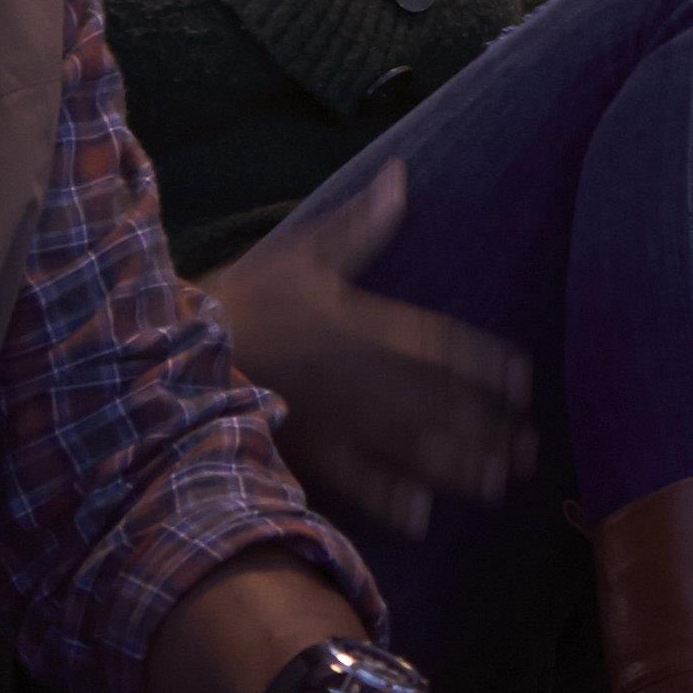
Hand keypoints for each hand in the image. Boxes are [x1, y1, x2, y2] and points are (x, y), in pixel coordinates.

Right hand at [204, 166, 532, 538]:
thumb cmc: (237, 299)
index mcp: (361, 325)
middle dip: (483, 426)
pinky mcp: (298, 447)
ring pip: (402, 445)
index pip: (438, 346)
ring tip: (495, 481)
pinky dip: (387, 497)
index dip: (483, 365)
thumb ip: (359, 225)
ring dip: (453, 464)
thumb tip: (400, 177)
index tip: (522, 380)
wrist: (164, 352)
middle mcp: (355, 376)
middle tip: (528, 447)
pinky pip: (350, 478)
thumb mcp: (299, 253)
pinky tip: (421, 515)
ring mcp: (329, 416)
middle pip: (433, 405)